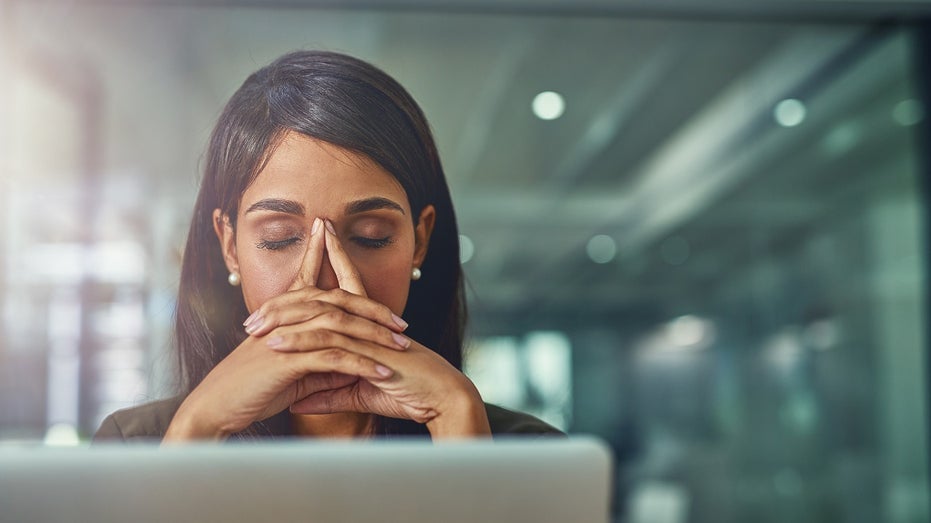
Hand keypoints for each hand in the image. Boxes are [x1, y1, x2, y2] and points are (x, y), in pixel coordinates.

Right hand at [164, 218, 407, 440]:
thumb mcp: (291, 372)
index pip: (316, 285)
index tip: (379, 293)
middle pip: (338, 300)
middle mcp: (285, 317)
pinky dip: (362, 363)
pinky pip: (334, 356)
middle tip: (401, 323)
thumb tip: (350, 360)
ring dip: (375, 336)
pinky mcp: (287, 359)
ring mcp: (286, 335)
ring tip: (402, 346)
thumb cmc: (249, 391)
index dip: (340, 273)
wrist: (214, 408)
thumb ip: (318, 361)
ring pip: (340, 325)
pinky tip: (383, 372)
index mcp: (282, 315)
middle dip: (373, 310)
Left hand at [271, 222, 490, 437]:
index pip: (347, 287)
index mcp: (370, 325)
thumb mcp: (360, 393)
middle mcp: (368, 323)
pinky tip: (277, 345)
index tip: (315, 242)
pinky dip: (302, 342)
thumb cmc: (409, 393)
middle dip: (290, 296)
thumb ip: (328, 393)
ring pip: (321, 316)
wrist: (443, 399)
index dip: (331, 262)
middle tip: (258, 305)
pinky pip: (330, 343)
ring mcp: (369, 334)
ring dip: (285, 319)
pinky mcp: (370, 352)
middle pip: (325, 296)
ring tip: (254, 326)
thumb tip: (298, 399)